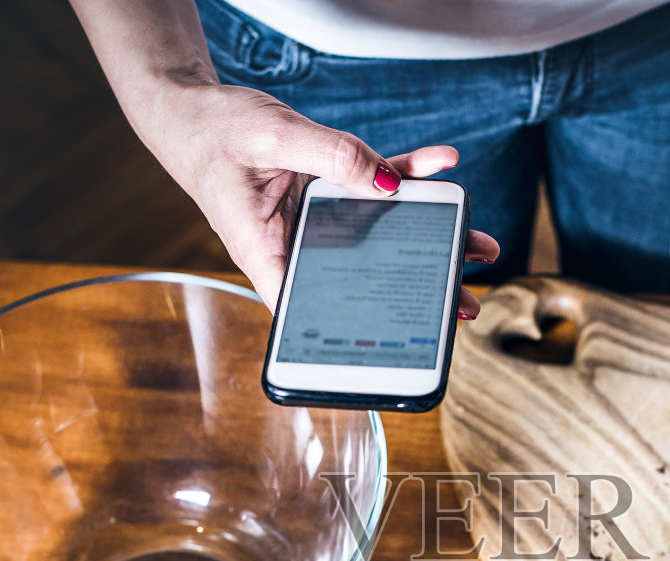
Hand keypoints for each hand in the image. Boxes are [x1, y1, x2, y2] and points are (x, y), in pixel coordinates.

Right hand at [147, 85, 498, 314]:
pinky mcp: (327, 187)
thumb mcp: (273, 137)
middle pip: (361, 278)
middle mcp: (295, 244)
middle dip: (415, 290)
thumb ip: (332, 156)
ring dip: (429, 236)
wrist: (192, 108)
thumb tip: (387, 182)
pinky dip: (408, 175)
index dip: (356, 331)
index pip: (313, 308)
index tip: (403, 344)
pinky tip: (443, 166)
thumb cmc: (212, 132)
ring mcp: (316, 219)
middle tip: (465, 303)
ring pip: (379, 234)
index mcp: (267, 252)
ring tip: (477, 246)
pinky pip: (374, 185)